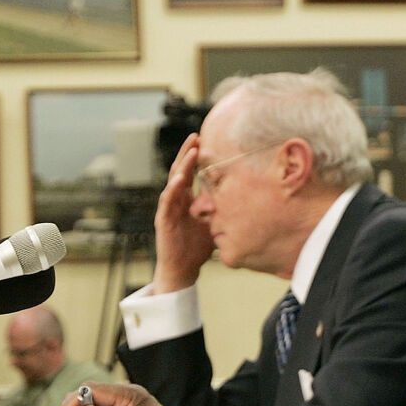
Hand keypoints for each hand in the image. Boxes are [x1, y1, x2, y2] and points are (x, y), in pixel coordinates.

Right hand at [152, 132, 214, 291]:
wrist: (183, 269)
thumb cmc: (198, 246)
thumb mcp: (215, 222)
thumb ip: (222, 207)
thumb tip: (242, 194)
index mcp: (187, 198)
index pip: (190, 172)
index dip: (195, 156)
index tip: (204, 140)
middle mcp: (176, 200)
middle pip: (179, 170)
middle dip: (188, 153)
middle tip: (196, 136)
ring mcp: (168, 208)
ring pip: (173, 182)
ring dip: (182, 166)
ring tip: (191, 152)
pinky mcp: (163, 220)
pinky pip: (167, 201)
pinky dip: (173, 189)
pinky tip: (179, 179)